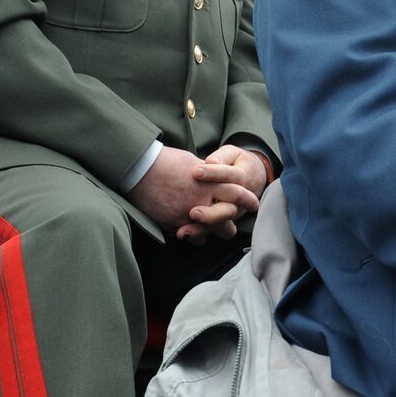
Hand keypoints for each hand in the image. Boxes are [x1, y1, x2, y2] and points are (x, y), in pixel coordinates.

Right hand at [130, 146, 259, 243]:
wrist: (141, 168)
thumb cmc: (167, 161)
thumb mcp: (193, 163)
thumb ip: (207, 175)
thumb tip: (214, 178)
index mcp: (211, 182)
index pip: (237, 193)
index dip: (246, 200)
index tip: (253, 204)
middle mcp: (203, 200)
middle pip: (227, 218)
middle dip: (230, 225)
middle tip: (233, 227)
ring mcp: (188, 214)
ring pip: (209, 230)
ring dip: (212, 232)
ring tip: (214, 233)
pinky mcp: (173, 222)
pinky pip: (189, 235)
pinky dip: (193, 235)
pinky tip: (194, 235)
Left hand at [177, 145, 268, 242]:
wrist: (253, 177)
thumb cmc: (237, 163)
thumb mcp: (233, 154)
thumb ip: (222, 157)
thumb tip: (211, 162)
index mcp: (243, 178)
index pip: (230, 176)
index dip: (213, 174)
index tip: (195, 172)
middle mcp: (240, 201)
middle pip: (228, 210)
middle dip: (210, 213)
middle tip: (192, 212)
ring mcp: (232, 213)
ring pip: (221, 226)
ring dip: (202, 229)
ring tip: (183, 230)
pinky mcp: (223, 222)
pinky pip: (211, 232)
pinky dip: (197, 234)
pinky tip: (181, 233)